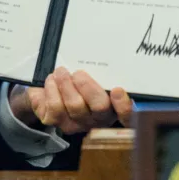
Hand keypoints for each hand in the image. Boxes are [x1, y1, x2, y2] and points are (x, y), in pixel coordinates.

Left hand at [8, 67, 133, 133]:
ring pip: (75, 106)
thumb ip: (101, 72)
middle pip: (100, 107)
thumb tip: (104, 56)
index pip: (127, 116)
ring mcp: (77, 123)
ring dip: (66, 84)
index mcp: (112, 107)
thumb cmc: (76, 79)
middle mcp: (97, 119)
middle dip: (88, 86)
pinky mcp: (57, 122)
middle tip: (78, 73)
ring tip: (61, 72)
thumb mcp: (93, 74)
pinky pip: (55, 108)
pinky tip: (51, 81)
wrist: (51, 87)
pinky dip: (52, 90)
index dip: (124, 107)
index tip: (117, 90)